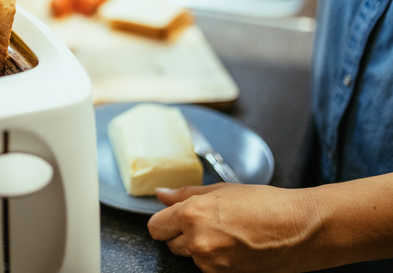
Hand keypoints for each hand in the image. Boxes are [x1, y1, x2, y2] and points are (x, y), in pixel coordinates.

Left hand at [147, 183, 317, 272]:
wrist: (300, 228)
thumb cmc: (266, 204)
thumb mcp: (222, 190)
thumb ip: (184, 194)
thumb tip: (161, 194)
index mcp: (192, 214)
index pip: (155, 227)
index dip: (164, 221)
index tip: (173, 217)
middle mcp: (197, 240)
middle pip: (169, 243)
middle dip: (181, 233)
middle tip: (206, 221)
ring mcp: (210, 261)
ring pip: (188, 255)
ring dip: (198, 246)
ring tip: (224, 232)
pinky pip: (206, 266)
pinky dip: (213, 258)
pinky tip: (233, 245)